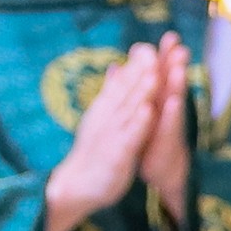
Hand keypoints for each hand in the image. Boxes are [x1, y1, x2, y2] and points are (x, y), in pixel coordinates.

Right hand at [43, 39, 179, 230]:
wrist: (75, 186)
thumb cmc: (95, 152)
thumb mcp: (103, 118)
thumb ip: (113, 93)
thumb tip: (119, 67)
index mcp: (105, 110)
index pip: (121, 84)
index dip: (135, 65)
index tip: (149, 45)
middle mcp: (106, 118)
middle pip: (126, 91)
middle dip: (141, 70)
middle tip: (154, 48)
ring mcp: (111, 135)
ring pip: (129, 109)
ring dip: (141, 90)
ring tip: (155, 72)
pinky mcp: (117, 154)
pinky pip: (130, 136)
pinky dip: (139, 123)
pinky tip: (148, 110)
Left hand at [135, 36, 194, 219]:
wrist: (160, 177)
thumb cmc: (150, 143)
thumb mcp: (142, 114)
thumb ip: (138, 89)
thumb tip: (125, 65)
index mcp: (157, 103)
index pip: (161, 76)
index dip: (166, 56)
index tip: (170, 36)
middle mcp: (167, 113)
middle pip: (172, 83)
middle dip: (176, 63)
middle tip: (180, 44)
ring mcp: (170, 128)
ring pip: (174, 102)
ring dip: (178, 84)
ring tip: (180, 67)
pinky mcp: (168, 144)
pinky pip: (170, 127)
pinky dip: (172, 114)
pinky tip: (174, 101)